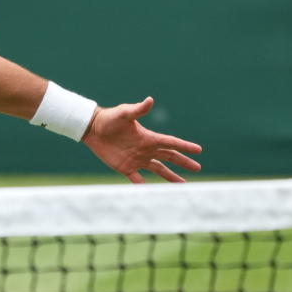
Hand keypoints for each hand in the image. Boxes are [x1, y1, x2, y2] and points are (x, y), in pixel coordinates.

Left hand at [82, 97, 201, 183]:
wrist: (93, 129)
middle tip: (197, 168)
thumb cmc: (109, 119)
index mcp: (149, 137)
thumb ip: (137, 110)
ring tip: (183, 184)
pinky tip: (151, 192)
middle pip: (169, 157)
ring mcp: (137, 159)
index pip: (171, 143)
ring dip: (170, 176)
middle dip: (184, 163)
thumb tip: (150, 100)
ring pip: (158, 170)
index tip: (198, 150)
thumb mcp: (124, 114)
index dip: (185, 147)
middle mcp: (146, 149)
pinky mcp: (125, 167)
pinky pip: (137, 179)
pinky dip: (143, 185)